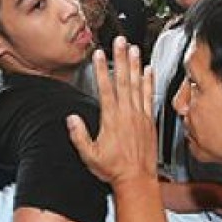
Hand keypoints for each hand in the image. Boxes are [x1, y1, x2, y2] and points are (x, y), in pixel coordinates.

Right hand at [68, 37, 156, 186]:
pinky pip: (149, 97)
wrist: (137, 179)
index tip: (99, 54)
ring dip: (135, 65)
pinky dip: (149, 82)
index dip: (101, 70)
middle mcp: (127, 114)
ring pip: (137, 85)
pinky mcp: (149, 121)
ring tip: (134, 49)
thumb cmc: (114, 169)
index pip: (105, 88)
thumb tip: (71, 120)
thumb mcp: (89, 155)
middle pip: (123, 80)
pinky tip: (149, 71)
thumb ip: (79, 136)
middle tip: (120, 41)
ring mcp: (140, 116)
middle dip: (121, 59)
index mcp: (111, 119)